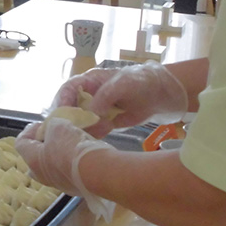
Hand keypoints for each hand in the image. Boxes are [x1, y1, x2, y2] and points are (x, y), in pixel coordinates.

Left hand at [15, 117, 114, 220]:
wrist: (99, 171)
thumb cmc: (72, 147)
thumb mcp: (58, 126)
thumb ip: (51, 126)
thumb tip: (52, 130)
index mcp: (32, 160)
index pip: (20, 143)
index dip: (29, 130)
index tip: (42, 124)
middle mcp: (42, 175)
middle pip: (34, 158)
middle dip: (42, 146)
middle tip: (53, 136)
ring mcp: (59, 184)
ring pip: (52, 166)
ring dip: (58, 153)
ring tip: (70, 142)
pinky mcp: (75, 188)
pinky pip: (68, 172)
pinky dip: (71, 162)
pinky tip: (81, 153)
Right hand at [52, 62, 187, 136]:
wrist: (165, 94)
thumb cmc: (142, 81)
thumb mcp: (124, 84)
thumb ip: (106, 96)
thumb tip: (90, 113)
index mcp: (90, 81)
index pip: (69, 89)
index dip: (62, 101)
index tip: (60, 116)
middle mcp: (90, 95)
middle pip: (70, 107)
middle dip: (67, 119)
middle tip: (65, 134)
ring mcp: (98, 109)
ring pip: (80, 120)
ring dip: (78, 130)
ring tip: (77, 142)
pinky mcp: (107, 122)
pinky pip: (94, 130)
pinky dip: (91, 137)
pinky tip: (91, 144)